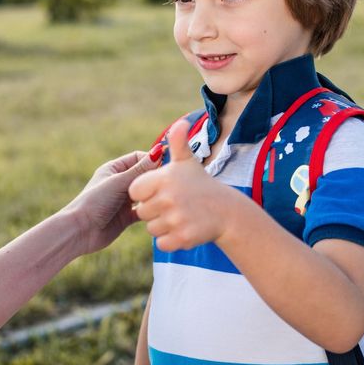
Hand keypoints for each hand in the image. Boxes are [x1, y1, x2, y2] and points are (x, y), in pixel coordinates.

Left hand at [65, 150, 159, 255]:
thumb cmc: (95, 201)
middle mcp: (119, 183)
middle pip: (144, 177)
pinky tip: (157, 212)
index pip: (138, 158)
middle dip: (156, 179)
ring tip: (165, 198)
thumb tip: (160, 150)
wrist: (80, 231)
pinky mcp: (127, 217)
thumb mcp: (119, 182)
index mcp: (114, 169)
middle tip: (170, 183)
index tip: (167, 165)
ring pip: (146, 195)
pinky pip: (144, 211)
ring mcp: (123, 201)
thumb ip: (140, 170)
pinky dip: (150, 211)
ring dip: (154, 196)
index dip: (152, 160)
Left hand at [127, 119, 238, 251]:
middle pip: (142, 211)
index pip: (136, 190)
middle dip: (155, 212)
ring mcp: (175, 219)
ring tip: (180, 217)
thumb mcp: (187, 163)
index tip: (160, 192)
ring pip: (151, 229)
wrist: (227, 212)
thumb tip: (180, 122)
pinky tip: (183, 230)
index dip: (146, 193)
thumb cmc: (202, 185)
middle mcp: (168, 198)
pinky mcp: (182, 238)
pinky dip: (171, 240)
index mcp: (164, 178)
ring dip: (163, 227)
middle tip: (174, 206)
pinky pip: (162, 243)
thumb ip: (178, 143)